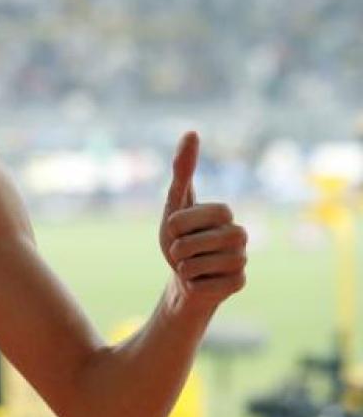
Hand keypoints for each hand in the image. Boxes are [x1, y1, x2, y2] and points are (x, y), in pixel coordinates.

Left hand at [159, 131, 247, 311]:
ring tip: (190, 265)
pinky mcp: (239, 284)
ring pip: (199, 265)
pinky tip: (200, 280)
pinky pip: (205, 285)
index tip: (175, 228)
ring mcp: (242, 260)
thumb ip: (182, 169)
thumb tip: (192, 131)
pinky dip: (192, 283)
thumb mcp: (174, 202)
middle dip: (177, 248)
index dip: (176, 224)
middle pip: (196, 243)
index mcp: (225, 213)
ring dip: (183, 267)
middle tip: (181, 250)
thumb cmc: (178, 236)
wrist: (184, 276)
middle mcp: (240, 235)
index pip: (193, 217)